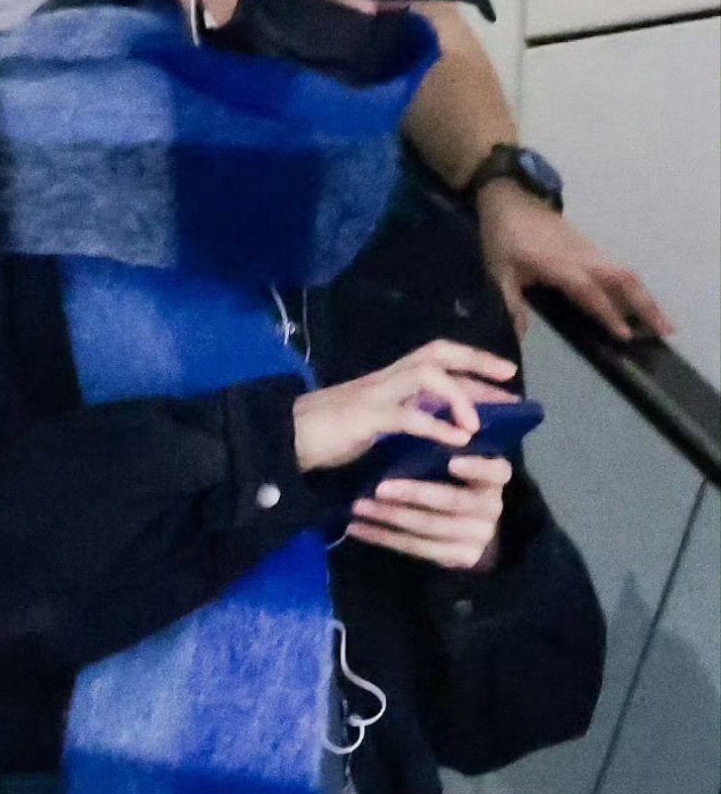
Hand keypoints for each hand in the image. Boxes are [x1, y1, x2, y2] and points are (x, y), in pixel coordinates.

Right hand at [293, 340, 516, 473]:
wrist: (284, 440)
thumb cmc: (326, 436)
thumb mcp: (374, 426)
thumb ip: (402, 420)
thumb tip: (442, 430)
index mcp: (389, 380)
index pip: (438, 359)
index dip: (474, 362)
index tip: (507, 375)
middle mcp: (386, 379)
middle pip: (438, 353)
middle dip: (476, 363)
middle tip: (509, 379)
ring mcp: (374, 395)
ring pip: (426, 375)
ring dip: (458, 396)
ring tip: (477, 424)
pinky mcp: (364, 418)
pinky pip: (407, 416)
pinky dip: (436, 426)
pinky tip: (457, 440)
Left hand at [347, 454, 513, 569]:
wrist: (468, 524)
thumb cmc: (453, 476)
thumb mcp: (457, 454)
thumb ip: (448, 440)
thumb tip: (419, 411)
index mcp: (496, 476)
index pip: (495, 470)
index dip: (475, 468)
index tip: (451, 462)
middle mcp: (492, 507)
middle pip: (454, 502)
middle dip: (416, 494)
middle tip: (380, 488)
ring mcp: (478, 536)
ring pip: (430, 527)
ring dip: (390, 517)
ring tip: (358, 506)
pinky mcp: (460, 558)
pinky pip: (418, 549)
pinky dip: (383, 537)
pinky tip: (358, 527)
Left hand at [477, 179, 672, 342]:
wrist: (511, 198)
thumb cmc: (503, 237)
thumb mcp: (498, 273)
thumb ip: (511, 304)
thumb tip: (520, 336)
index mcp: (560, 265)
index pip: (590, 292)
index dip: (609, 314)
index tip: (626, 335)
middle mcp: (583, 257)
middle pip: (624, 279)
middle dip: (646, 305)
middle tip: (666, 331)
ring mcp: (590, 250)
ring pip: (626, 273)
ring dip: (646, 297)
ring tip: (663, 324)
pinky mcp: (591, 248)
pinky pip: (619, 269)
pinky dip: (634, 288)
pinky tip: (638, 305)